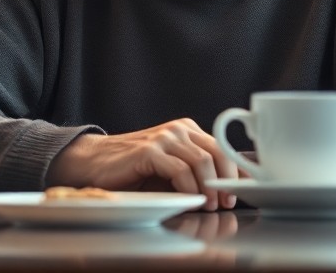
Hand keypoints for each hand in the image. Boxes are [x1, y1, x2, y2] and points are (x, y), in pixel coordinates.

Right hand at [46, 118, 238, 210]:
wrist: (94, 162)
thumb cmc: (134, 170)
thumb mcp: (171, 170)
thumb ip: (196, 174)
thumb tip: (227, 190)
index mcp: (187, 130)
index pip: (222, 148)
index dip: (236, 172)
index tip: (241, 193)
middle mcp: (178, 130)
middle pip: (217, 152)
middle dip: (226, 181)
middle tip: (226, 203)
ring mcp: (163, 138)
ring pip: (202, 161)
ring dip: (209, 187)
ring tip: (207, 205)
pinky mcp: (149, 150)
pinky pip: (179, 170)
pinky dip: (189, 188)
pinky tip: (189, 200)